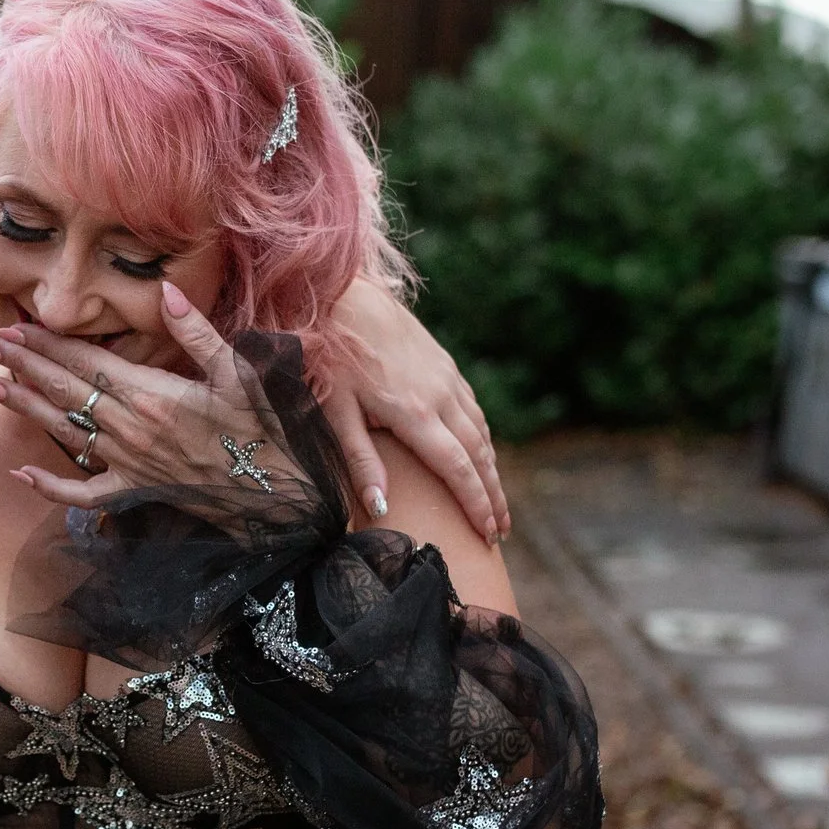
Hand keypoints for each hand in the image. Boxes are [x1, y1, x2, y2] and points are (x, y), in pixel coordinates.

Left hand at [0, 282, 271, 510]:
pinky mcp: (133, 490)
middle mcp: (130, 428)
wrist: (276, 492)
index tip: (14, 328)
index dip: (46, 344)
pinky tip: (22, 473)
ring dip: (24, 408)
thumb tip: (165, 291)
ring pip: (63, 432)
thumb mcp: (239, 372)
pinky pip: (83, 492)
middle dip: (23, 367)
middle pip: (65, 391)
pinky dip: (50, 486)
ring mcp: (127, 463)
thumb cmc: (263, 428)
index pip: (86, 362)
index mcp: (152, 394)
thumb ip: (197, 332)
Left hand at [323, 277, 504, 540]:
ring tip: (497, 500)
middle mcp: (439, 396)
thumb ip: (359, 460)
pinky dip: (483, 436)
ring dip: (492, 468)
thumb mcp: (333, 411)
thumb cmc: (327, 354)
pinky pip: (472, 407)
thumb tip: (381, 508)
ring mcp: (445, 376)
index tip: (489, 535)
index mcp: (414, 414)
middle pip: (478, 455)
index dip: (476, 505)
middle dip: (492, 495)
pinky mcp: (442, 362)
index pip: (457, 470)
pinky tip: (482, 450)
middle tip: (501, 531)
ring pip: (480, 430)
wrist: (339, 294)